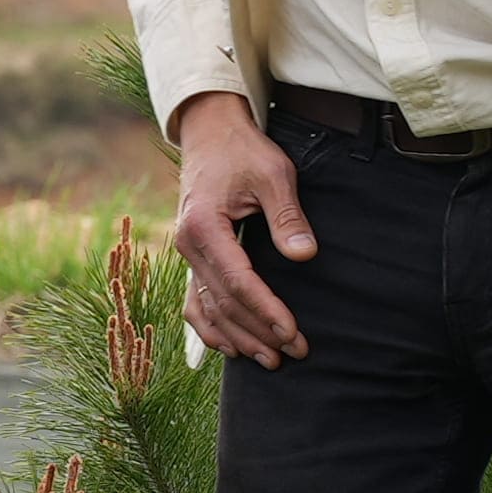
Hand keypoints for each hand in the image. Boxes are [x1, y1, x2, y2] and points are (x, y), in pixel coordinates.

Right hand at [169, 92, 315, 367]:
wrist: (210, 132)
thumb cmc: (244, 150)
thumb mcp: (273, 173)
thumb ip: (287, 216)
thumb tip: (305, 255)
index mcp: (205, 227)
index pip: (239, 282)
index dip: (266, 311)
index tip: (293, 332)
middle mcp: (188, 246)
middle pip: (224, 303)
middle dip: (259, 332)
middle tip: (294, 353)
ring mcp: (186, 254)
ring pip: (207, 310)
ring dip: (237, 338)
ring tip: (270, 360)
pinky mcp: (192, 257)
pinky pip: (195, 303)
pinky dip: (211, 329)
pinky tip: (232, 348)